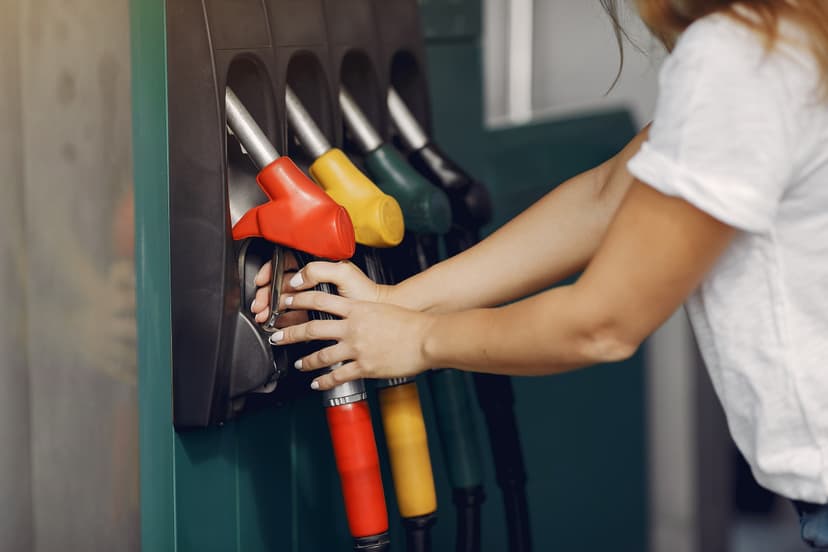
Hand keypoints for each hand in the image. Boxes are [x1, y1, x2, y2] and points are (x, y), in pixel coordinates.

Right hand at [250, 259, 388, 323]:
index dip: (270, 272)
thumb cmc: (366, 291)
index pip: (286, 264)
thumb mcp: (343, 272)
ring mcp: (313, 297)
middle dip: (266, 294)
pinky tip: (277, 324)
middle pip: (280, 284)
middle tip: (260, 305)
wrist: (378, 312)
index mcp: (317, 266)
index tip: (262, 281)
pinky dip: (283, 320)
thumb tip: (297, 278)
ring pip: (284, 301)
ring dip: (271, 308)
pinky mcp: (316, 314)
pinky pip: (294, 316)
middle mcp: (313, 280)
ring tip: (264, 316)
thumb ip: (319, 269)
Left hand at [270, 291, 434, 389]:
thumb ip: (364, 312)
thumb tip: (353, 314)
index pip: (320, 300)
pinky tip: (317, 384)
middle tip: (277, 336)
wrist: (426, 337)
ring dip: (307, 361)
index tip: (287, 301)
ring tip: (299, 364)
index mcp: (357, 309)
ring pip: (322, 355)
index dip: (299, 300)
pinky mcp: (365, 367)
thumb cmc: (410, 323)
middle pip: (312, 328)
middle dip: (290, 333)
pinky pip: (338, 375)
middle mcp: (353, 328)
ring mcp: (357, 348)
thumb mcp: (382, 309)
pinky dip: (324, 381)